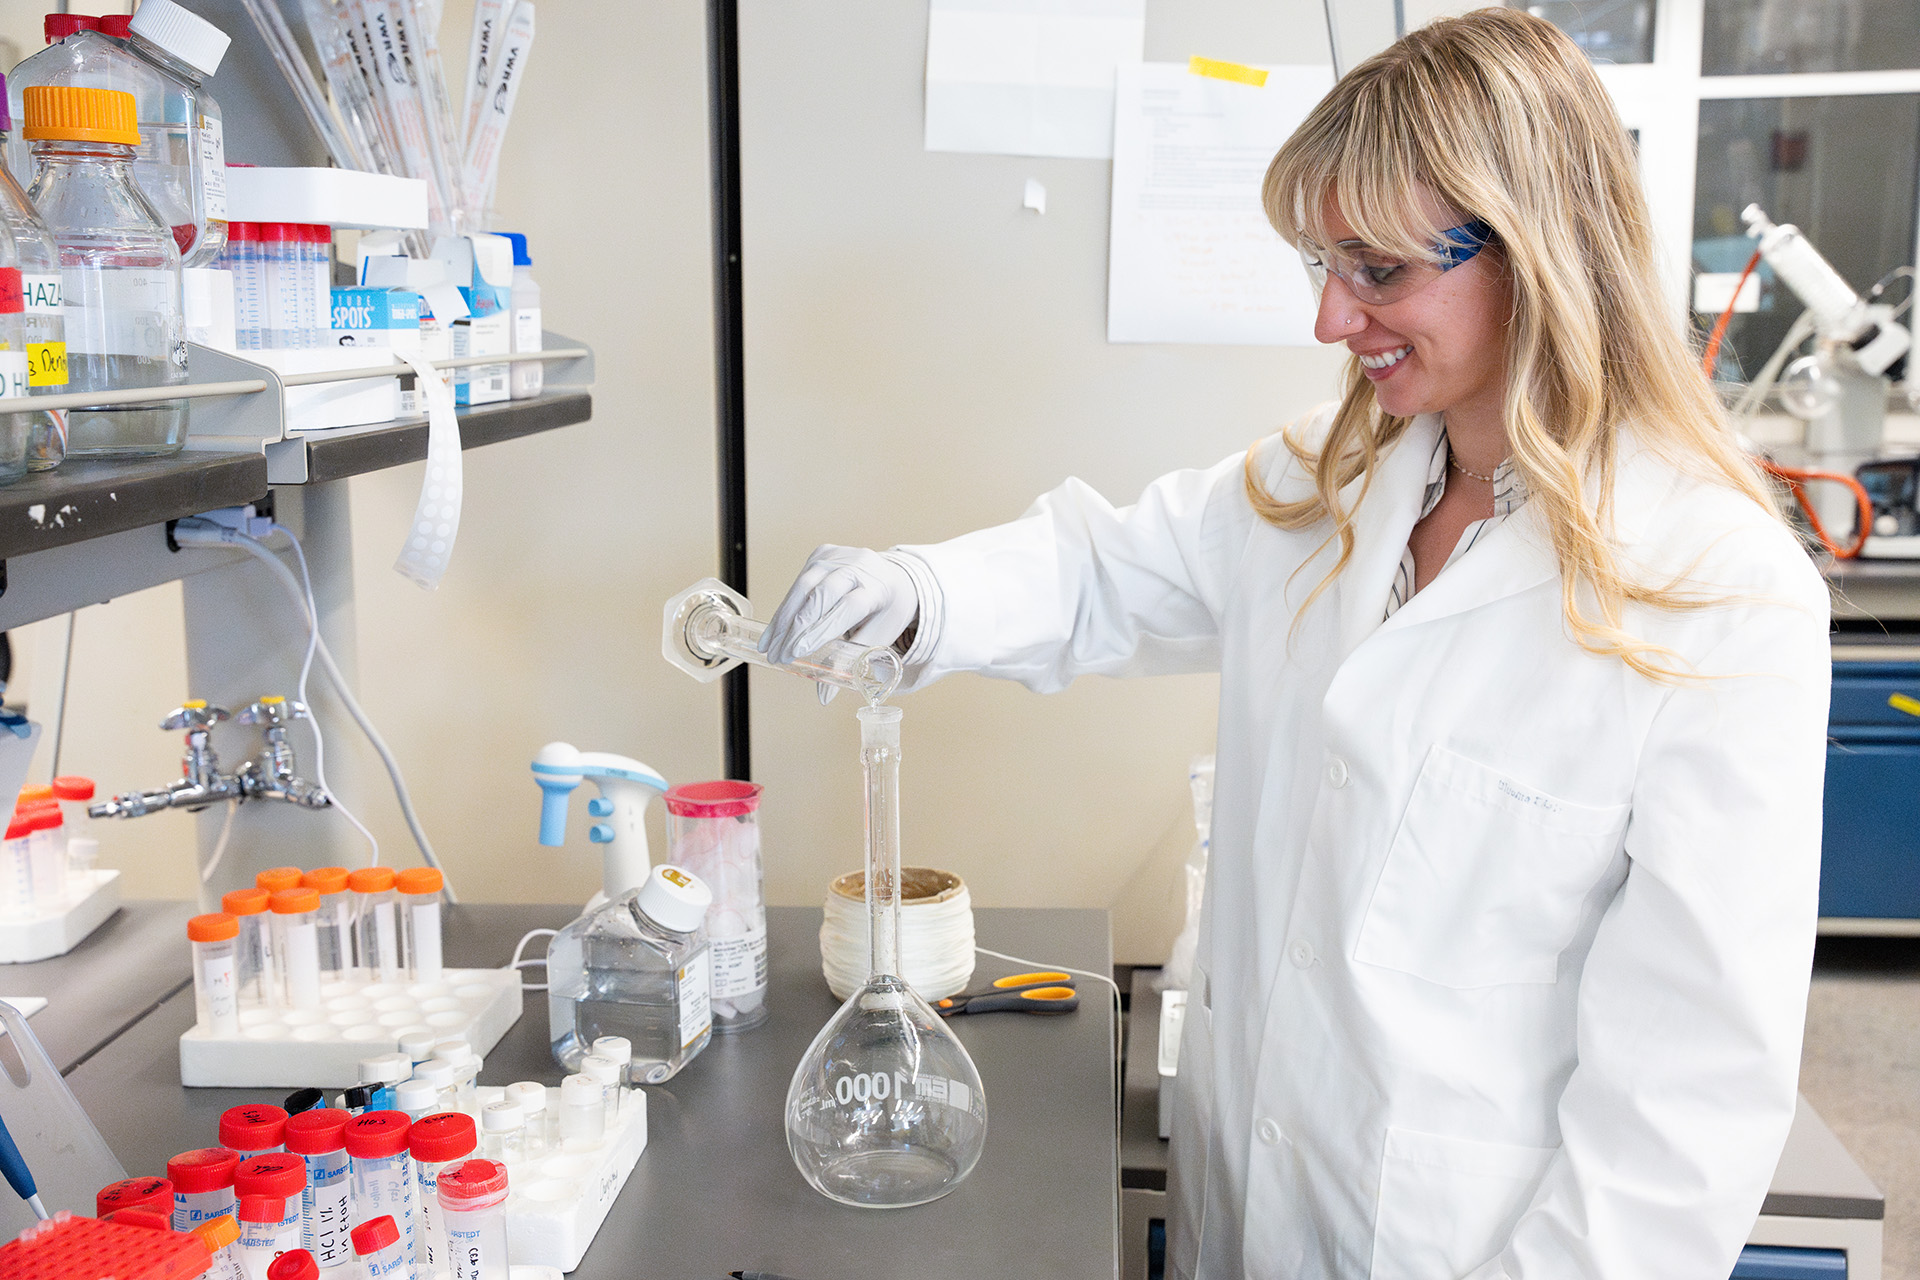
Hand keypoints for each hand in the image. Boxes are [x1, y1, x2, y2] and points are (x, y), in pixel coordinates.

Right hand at [761, 545, 917, 667]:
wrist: (894, 578)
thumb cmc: (886, 612)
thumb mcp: (878, 639)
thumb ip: (851, 663)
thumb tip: (823, 697)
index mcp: (880, 588)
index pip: (848, 608)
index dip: (821, 630)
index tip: (798, 652)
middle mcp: (859, 566)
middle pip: (821, 596)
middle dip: (796, 630)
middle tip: (779, 658)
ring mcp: (839, 556)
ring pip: (803, 588)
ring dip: (783, 621)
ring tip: (770, 648)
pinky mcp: (822, 554)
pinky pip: (798, 584)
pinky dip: (785, 609)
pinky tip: (775, 630)